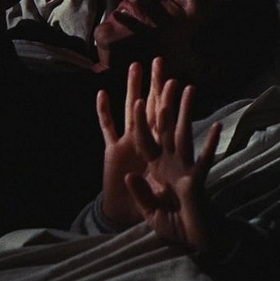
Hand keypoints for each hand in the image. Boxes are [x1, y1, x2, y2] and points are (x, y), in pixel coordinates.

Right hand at [97, 61, 154, 225]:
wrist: (130, 219)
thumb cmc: (153, 206)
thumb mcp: (161, 200)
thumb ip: (153, 190)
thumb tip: (140, 177)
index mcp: (163, 151)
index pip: (167, 123)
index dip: (170, 103)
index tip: (177, 82)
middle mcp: (147, 143)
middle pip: (152, 109)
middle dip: (155, 85)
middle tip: (159, 61)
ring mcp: (128, 145)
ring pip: (131, 112)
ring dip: (133, 89)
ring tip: (135, 66)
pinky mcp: (112, 153)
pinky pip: (107, 129)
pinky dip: (104, 113)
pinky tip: (102, 94)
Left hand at [125, 82, 221, 250]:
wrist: (195, 242)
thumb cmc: (174, 225)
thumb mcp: (149, 212)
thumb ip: (140, 194)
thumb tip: (129, 176)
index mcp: (156, 168)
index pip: (144, 140)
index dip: (139, 121)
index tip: (135, 99)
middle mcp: (170, 162)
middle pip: (164, 127)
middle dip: (163, 103)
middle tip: (165, 78)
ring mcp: (185, 168)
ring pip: (184, 134)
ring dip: (186, 111)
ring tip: (189, 88)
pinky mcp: (197, 180)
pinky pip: (204, 160)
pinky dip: (209, 144)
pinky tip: (215, 126)